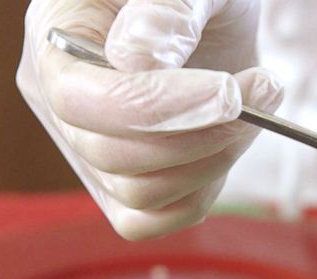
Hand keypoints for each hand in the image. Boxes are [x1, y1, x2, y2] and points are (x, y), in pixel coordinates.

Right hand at [17, 0, 283, 238]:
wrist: (212, 5)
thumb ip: (167, 9)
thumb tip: (135, 60)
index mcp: (55, 41)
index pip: (80, 101)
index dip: (154, 108)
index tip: (227, 92)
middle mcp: (60, 103)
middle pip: (111, 156)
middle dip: (199, 133)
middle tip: (260, 88)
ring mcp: (90, 149)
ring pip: (138, 194)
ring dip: (213, 158)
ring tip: (258, 102)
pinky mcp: (127, 181)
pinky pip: (152, 219)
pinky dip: (202, 190)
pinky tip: (233, 140)